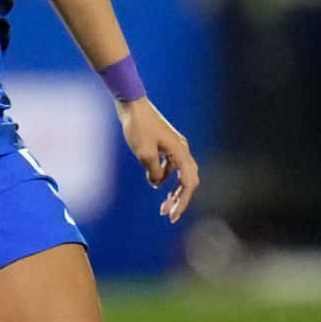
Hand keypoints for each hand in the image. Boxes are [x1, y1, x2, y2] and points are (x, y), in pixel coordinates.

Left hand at [118, 98, 198, 222]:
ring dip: (173, 190)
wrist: (132, 105)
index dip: (183, 202)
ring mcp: (175, 146)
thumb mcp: (144, 154)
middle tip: (168, 214)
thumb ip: (154, 172)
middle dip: (180, 199)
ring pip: (181, 174)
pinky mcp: (166, 144)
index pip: (188, 184)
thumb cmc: (138, 127)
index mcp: (180, 152)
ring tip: (163, 205)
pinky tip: (155, 182)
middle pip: (188, 180)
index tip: (172, 216)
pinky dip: (166, 176)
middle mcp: (182, 149)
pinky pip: (172, 166)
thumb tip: (158, 183)